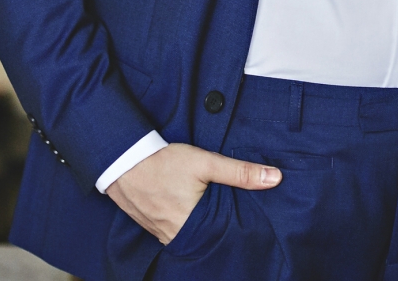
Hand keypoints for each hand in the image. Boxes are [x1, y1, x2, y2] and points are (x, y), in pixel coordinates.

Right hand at [106, 142, 281, 243]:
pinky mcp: (152, 227)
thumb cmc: (163, 161)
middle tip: (232, 215)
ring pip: (190, 236)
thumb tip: (275, 178)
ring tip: (213, 213)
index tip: (250, 222)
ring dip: (201, 226)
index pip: (223, 236)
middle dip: (219, 228)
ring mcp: (161, 234)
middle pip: (207, 238)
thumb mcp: (205, 162)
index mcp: (191, 227)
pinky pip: (174, 232)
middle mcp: (175, 236)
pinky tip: (190, 211)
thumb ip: (239, 172)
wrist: (122, 159)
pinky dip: (185, 224)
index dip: (237, 229)